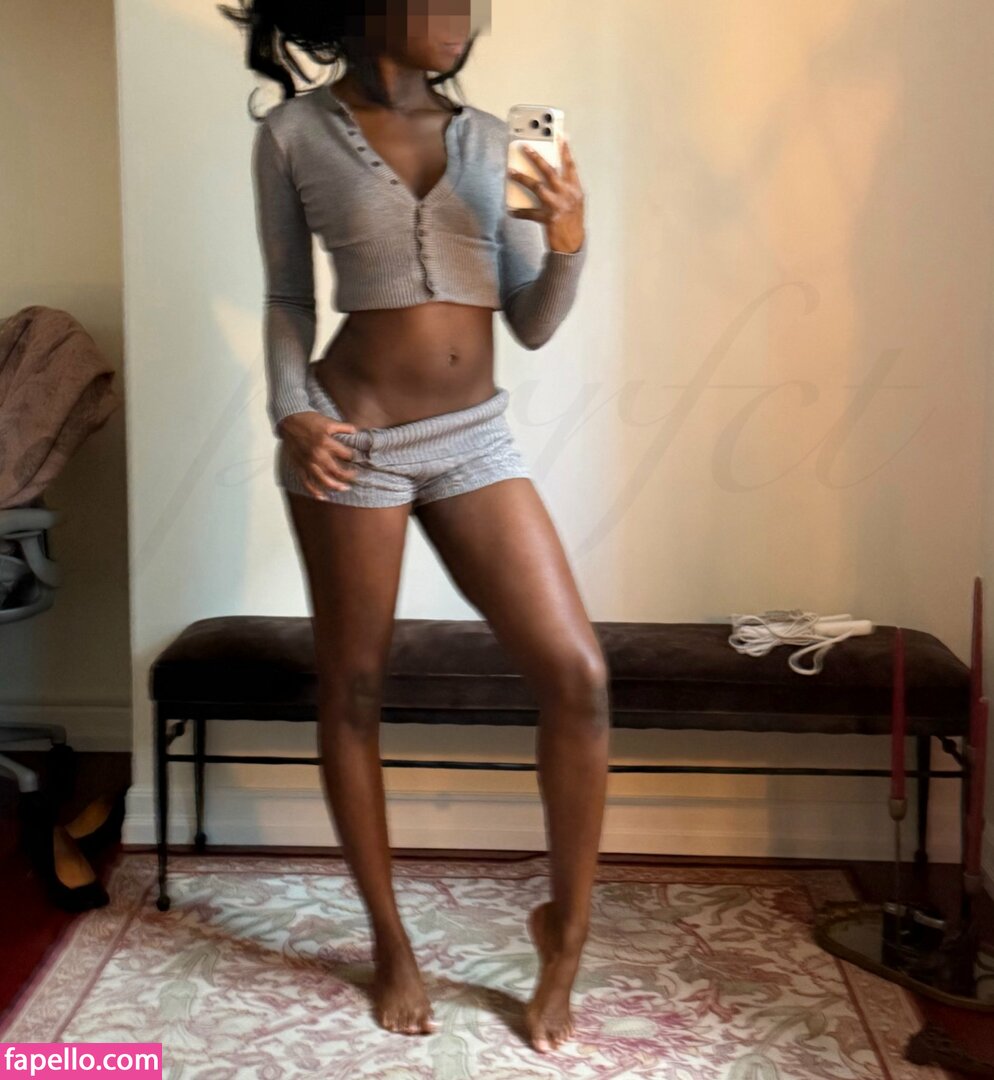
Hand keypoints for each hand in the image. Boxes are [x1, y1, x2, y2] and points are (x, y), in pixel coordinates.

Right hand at [278, 411, 358, 499]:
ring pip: (323, 479)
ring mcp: (308, 463)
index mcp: (326, 442)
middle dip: (348, 475)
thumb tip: (356, 431)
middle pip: (336, 470)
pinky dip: (314, 491)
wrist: (288, 421)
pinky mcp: (299, 466)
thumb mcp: (328, 421)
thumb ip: (343, 427)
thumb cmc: (308, 420)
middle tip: (355, 477)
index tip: (357, 460)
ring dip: (335, 486)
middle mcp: (317, 455)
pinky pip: (306, 482)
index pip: (345, 455)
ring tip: (344, 488)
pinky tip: (322, 497)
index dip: (353, 458)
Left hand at [507, 135, 585, 253]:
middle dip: (536, 157)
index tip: (559, 135)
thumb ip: (564, 188)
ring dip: (522, 178)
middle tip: (525, 147)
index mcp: (575, 189)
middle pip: (550, 171)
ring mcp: (558, 206)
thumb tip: (549, 175)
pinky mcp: (548, 218)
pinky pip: (530, 213)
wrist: (572, 246)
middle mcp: (567, 195)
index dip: (565, 150)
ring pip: (537, 187)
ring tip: (510, 172)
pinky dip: (520, 212)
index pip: (570, 165)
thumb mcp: (574, 202)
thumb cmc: (572, 223)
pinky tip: (511, 210)